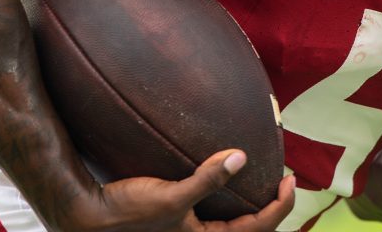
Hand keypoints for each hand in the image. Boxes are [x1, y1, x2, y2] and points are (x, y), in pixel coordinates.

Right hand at [69, 149, 295, 231]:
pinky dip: (226, 203)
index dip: (281, 206)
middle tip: (283, 183)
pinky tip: (223, 182)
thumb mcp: (172, 196)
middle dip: (271, 210)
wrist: (90, 216)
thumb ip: (208, 179)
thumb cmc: (128, 212)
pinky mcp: (177, 224)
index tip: (291, 180)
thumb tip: (241, 157)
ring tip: (260, 183)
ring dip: (250, 209)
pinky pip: (213, 218)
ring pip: (230, 227)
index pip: (257, 229)